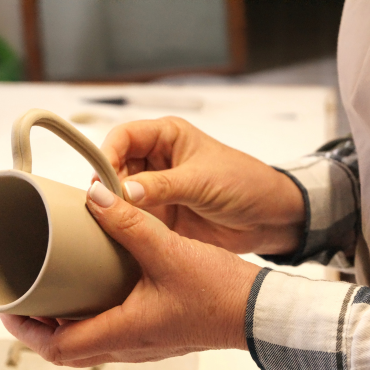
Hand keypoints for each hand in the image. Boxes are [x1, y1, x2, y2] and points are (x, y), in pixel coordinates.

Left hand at [0, 182, 259, 366]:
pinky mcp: (160, 331)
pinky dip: (99, 312)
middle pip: (70, 345)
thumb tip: (97, 197)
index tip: (12, 306)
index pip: (58, 345)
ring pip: (93, 338)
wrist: (256, 309)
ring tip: (61, 288)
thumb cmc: (219, 293)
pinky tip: (106, 287)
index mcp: (126, 330)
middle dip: (44, 323)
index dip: (28, 328)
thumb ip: (129, 222)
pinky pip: (116, 329)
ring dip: (72, 318)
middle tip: (32, 294)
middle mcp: (132, 343)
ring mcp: (147, 340)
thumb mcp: (168, 250)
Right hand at [97, 116, 304, 254]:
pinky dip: (126, 224)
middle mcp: (158, 160)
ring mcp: (158, 188)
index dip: (107, 154)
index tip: (101, 180)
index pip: (124, 137)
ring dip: (115, 206)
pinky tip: (121, 233)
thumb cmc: (244, 183)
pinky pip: (134, 216)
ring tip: (111, 221)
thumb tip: (120, 192)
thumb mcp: (202, 181)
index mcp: (168, 137)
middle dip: (108, 184)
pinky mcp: (161, 213)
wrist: (268, 216)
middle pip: (116, 165)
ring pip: (121, 193)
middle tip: (106, 206)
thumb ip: (161, 186)